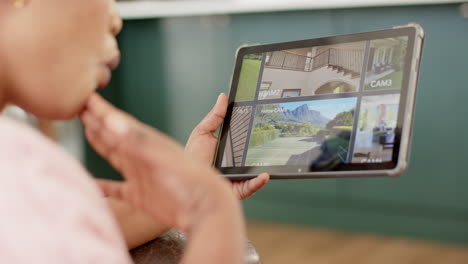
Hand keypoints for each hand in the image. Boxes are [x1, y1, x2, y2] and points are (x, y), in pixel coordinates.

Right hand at [80, 93, 237, 231]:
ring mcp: (140, 175)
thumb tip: (113, 121)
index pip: (120, 123)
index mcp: (149, 143)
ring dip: (100, 142)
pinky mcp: (140, 196)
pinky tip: (89, 183)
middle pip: (114, 135)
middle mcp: (143, 156)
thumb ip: (139, 141)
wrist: (206, 209)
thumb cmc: (191, 180)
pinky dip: (102, 186)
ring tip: (86, 128)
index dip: (103, 110)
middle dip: (97, 121)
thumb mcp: (164, 157)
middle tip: (79, 106)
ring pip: (114, 155)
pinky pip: (115, 189)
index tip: (87, 96)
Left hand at [186, 93, 268, 199]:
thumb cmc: (192, 158)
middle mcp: (235, 164)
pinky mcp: (237, 189)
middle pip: (253, 156)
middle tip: (274, 139)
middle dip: (264, 149)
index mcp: (228, 149)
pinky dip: (258, 182)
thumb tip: (223, 97)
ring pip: (255, 171)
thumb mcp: (202, 133)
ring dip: (265, 166)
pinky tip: (264, 174)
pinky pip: (251, 186)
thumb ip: (214, 117)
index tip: (264, 121)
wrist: (184, 179)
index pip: (245, 140)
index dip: (255, 132)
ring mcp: (238, 177)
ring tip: (273, 158)